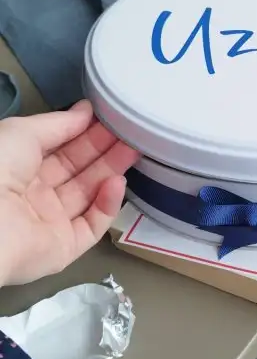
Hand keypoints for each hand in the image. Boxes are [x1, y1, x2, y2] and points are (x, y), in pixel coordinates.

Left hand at [0, 100, 138, 285]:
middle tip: (130, 132)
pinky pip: (92, 225)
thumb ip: (59, 123)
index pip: (61, 148)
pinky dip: (108, 204)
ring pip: (89, 194)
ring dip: (111, 171)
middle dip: (105, 149)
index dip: (85, 132)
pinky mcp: (65, 247)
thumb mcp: (23, 132)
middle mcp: (36, 194)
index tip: (110, 117)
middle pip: (79, 170)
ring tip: (134, 149)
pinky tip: (118, 182)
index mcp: (20, 166)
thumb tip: (86, 111)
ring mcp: (51, 222)